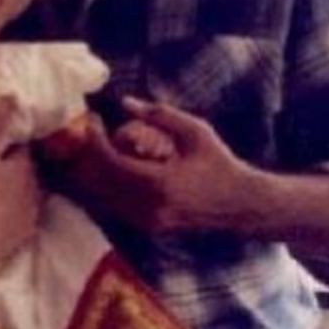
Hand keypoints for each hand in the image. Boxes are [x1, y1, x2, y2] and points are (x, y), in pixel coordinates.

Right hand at [0, 99, 41, 262]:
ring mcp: (33, 212)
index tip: (0, 145)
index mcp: (25, 165)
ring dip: (19, 191)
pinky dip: (17, 214)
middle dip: (18, 168)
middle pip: (30, 171)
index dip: (11, 144)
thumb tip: (12, 96)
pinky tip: (5, 216)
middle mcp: (37, 187)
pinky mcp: (27, 233)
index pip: (24, 147)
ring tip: (1, 192)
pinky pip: (25, 217)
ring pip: (30, 194)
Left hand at [60, 96, 270, 233]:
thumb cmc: (218, 163)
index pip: (109, 161)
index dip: (94, 138)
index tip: (93, 119)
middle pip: (97, 180)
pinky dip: (105, 185)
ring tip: (100, 145)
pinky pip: (113, 205)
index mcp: (158, 183)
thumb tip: (125, 102)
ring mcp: (145, 220)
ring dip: (94, 170)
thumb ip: (159, 115)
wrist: (239, 204)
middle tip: (92, 130)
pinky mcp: (147, 226)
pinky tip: (113, 165)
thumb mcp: (195, 131)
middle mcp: (147, 207)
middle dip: (89, 153)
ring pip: (100, 195)